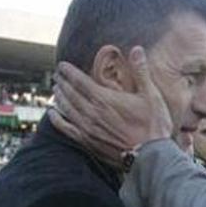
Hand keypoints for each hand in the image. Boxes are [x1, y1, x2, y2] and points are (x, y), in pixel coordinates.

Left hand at [49, 47, 173, 170]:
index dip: (69, 72)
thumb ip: (141, 71)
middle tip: (57, 75)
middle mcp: (92, 112)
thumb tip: (137, 49)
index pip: (79, 80)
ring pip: (66, 109)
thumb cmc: (153, 125)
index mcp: (104, 98)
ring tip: (55, 90)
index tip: (62, 65)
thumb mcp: (151, 95)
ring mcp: (88, 128)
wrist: (150, 156)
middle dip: (62, 82)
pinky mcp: (88, 142)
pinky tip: (52, 114)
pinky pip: (66, 129)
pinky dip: (57, 120)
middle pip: (70, 93)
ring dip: (59, 97)